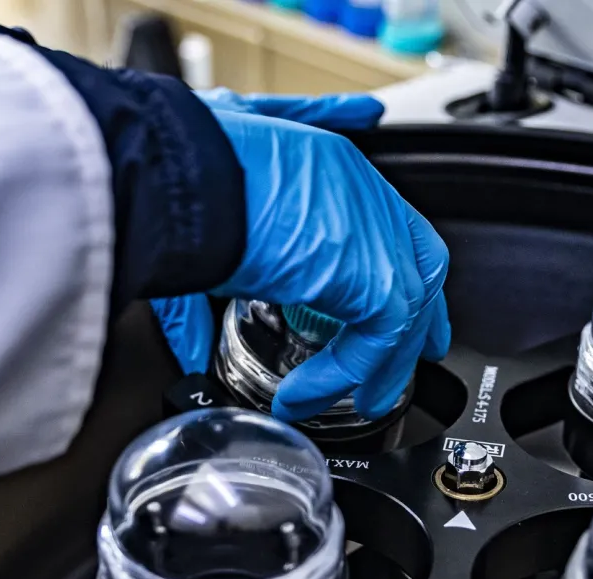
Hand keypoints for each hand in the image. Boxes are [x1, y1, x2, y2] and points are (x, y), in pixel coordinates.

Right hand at [152, 90, 450, 422]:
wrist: (174, 172)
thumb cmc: (171, 174)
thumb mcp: (199, 215)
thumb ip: (212, 274)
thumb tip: (194, 347)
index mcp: (326, 165)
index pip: (382, 219)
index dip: (392, 261)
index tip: (391, 298)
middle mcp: (359, 189)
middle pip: (418, 258)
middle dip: (421, 310)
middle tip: (420, 350)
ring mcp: (375, 228)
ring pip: (406, 306)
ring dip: (384, 358)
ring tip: (365, 399)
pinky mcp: (374, 273)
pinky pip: (379, 340)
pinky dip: (344, 376)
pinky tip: (305, 396)